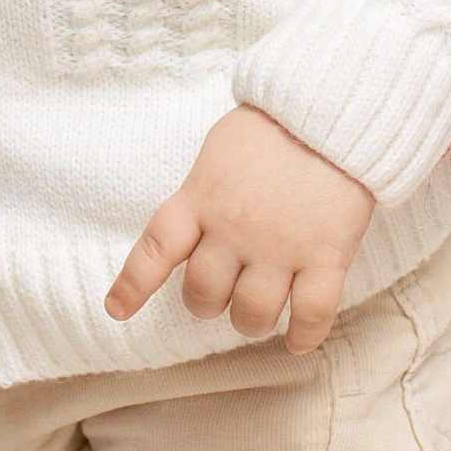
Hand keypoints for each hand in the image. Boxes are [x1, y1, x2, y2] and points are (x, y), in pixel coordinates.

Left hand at [107, 104, 374, 352]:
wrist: (332, 109)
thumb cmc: (273, 126)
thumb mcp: (217, 153)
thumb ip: (203, 194)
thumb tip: (194, 227)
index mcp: (201, 198)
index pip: (155, 251)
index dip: (133, 286)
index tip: (117, 310)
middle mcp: (234, 229)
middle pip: (203, 295)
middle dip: (207, 302)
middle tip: (222, 292)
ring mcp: (280, 247)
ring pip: (252, 314)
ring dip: (251, 321)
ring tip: (258, 313)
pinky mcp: (326, 255)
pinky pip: (310, 313)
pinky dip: (303, 335)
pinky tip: (298, 341)